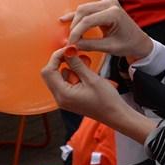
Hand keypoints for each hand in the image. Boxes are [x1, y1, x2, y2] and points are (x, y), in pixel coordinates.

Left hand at [41, 48, 155, 142]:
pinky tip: (86, 73)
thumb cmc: (107, 100)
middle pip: (51, 74)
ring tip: (86, 65)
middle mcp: (60, 98)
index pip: (49, 71)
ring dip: (70, 68)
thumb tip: (67, 50)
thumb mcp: (91, 78)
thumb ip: (77, 64)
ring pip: (59, 76)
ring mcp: (64, 99)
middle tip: (77, 55)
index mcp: (63, 94)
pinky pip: (66, 82)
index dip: (56, 57)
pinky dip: (74, 74)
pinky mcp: (70, 98)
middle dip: (63, 62)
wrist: (116, 115)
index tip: (68, 49)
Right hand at [63, 0, 152, 58]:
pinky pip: (87, 10)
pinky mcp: (104, 5)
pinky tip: (64, 20)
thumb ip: (90, 45)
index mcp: (114, 13)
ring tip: (70, 36)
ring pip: (83, 9)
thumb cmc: (128, 44)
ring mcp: (107, 2)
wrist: (138, 41)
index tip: (70, 44)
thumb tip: (71, 46)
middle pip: (83, 12)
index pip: (88, 21)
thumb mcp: (109, 47)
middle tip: (70, 41)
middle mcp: (111, 4)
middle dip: (74, 27)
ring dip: (74, 22)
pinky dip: (77, 16)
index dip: (76, 33)